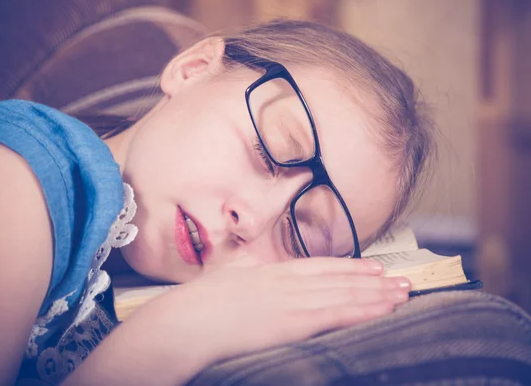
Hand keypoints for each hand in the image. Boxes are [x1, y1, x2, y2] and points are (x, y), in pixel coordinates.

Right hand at [129, 257, 410, 365]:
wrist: (186, 321)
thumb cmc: (197, 306)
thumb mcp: (225, 281)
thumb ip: (246, 276)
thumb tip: (254, 272)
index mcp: (269, 272)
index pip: (318, 266)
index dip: (349, 266)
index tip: (372, 266)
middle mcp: (286, 281)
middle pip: (338, 278)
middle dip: (372, 280)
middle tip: (401, 280)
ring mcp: (291, 300)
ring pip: (344, 293)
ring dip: (376, 294)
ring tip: (402, 293)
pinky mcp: (293, 322)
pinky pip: (336, 314)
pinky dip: (363, 309)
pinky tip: (383, 309)